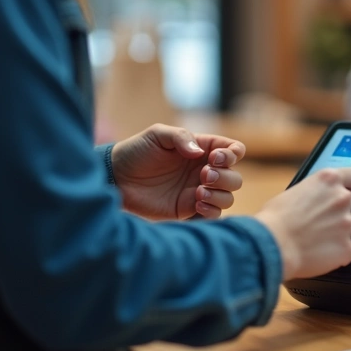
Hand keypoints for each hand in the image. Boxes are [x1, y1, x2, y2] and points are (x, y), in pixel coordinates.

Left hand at [112, 124, 245, 220]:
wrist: (116, 178)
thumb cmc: (136, 152)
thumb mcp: (157, 135)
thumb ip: (181, 137)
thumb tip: (201, 154)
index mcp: (202, 149)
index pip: (233, 150)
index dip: (232, 154)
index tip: (215, 158)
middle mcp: (204, 171)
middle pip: (235, 177)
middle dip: (225, 177)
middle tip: (204, 175)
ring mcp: (197, 191)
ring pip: (228, 197)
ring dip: (220, 195)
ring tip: (198, 192)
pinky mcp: (187, 210)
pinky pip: (213, 215)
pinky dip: (212, 211)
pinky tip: (196, 204)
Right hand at [255, 168, 350, 280]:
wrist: (273, 245)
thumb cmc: (275, 220)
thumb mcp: (294, 191)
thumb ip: (315, 193)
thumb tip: (319, 199)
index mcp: (329, 180)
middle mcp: (342, 198)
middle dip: (345, 212)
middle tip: (327, 221)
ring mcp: (347, 223)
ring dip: (346, 230)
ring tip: (324, 237)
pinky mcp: (347, 248)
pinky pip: (349, 249)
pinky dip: (338, 252)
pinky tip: (322, 252)